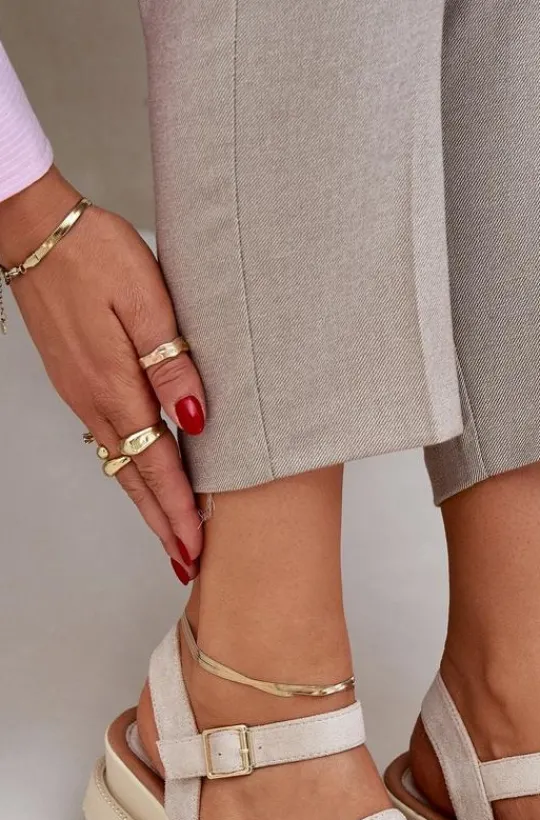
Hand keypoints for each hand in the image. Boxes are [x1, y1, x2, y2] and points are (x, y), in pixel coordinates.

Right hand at [0, 167, 204, 580]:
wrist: (37, 230)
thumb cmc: (96, 254)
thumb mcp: (147, 301)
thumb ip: (171, 364)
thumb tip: (196, 420)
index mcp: (117, 387)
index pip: (157, 465)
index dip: (178, 510)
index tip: (197, 548)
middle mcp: (96, 401)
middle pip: (135, 479)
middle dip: (162, 524)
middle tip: (186, 563)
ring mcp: (82, 395)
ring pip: (120, 465)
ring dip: (147, 503)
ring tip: (171, 535)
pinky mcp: (78, 382)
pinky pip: (108, 442)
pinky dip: (130, 472)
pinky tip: (143, 479)